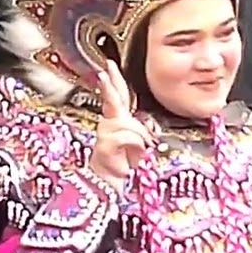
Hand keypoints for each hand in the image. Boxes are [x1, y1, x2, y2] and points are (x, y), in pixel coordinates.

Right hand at [89, 60, 152, 189]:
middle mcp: (108, 125)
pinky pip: (127, 136)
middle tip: (104, 72)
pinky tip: (136, 155)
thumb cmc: (125, 166)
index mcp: (117, 122)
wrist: (112, 187)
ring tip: (143, 149)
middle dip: (109, 84)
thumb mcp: (138, 143)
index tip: (108, 66)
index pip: (117, 96)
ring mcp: (104, 135)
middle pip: (112, 99)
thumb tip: (147, 126)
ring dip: (141, 135)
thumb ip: (140, 130)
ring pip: (127, 122)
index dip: (113, 80)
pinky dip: (137, 144)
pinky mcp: (104, 146)